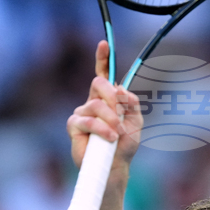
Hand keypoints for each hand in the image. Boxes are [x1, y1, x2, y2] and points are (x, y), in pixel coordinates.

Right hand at [67, 41, 142, 169]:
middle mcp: (93, 102)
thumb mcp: (136, 121)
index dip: (102, 58)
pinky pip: (87, 120)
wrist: (115, 167)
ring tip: (117, 134)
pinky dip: (101, 129)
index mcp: (108, 98)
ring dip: (111, 119)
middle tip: (120, 114)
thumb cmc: (124, 145)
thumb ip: (131, 103)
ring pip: (96, 104)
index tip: (104, 43)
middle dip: (113, 98)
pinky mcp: (73, 126)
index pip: (103, 74)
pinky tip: (110, 138)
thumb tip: (120, 88)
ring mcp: (82, 113)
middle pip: (99, 83)